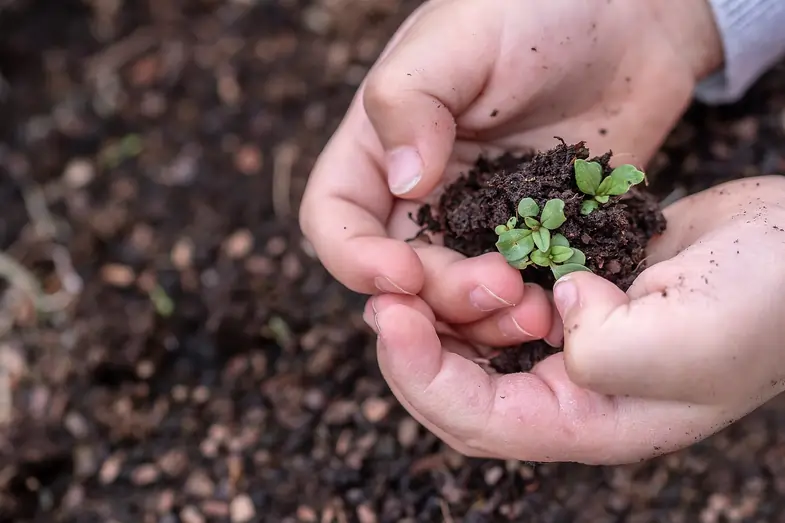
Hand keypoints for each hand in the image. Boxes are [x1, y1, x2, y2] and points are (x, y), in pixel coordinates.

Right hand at [300, 0, 722, 347]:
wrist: (632, 15)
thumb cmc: (536, 8)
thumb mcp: (460, 37)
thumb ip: (410, 102)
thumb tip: (402, 185)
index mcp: (381, 147)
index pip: (335, 219)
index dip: (354, 259)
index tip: (401, 274)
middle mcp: (423, 194)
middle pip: (401, 274)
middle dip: (438, 296)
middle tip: (496, 288)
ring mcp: (481, 220)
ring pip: (458, 297)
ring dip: (484, 318)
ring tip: (533, 310)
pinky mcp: (537, 236)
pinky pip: (521, 289)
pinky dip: (531, 310)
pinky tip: (561, 308)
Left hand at [365, 176, 784, 463]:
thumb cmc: (764, 303)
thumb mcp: (685, 340)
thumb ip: (603, 348)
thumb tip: (555, 310)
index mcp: (592, 422)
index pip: (479, 420)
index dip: (422, 375)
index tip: (389, 317)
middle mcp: (573, 393)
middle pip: (462, 390)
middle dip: (414, 349)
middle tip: (382, 296)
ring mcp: (573, 345)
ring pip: (477, 346)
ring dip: (440, 315)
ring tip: (410, 276)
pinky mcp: (576, 299)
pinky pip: (505, 303)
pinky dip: (474, 285)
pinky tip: (459, 257)